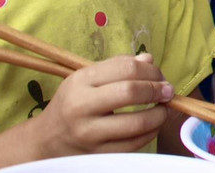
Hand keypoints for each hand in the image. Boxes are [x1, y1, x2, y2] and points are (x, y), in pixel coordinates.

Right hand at [31, 54, 173, 156]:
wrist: (46, 140)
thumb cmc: (72, 103)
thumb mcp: (86, 78)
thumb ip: (118, 66)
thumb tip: (149, 60)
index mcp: (80, 81)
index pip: (126, 69)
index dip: (151, 71)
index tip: (161, 76)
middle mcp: (82, 106)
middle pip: (130, 92)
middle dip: (157, 90)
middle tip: (168, 91)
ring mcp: (89, 133)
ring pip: (136, 123)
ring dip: (159, 115)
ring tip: (163, 109)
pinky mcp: (98, 154)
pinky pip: (134, 144)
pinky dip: (150, 133)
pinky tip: (152, 125)